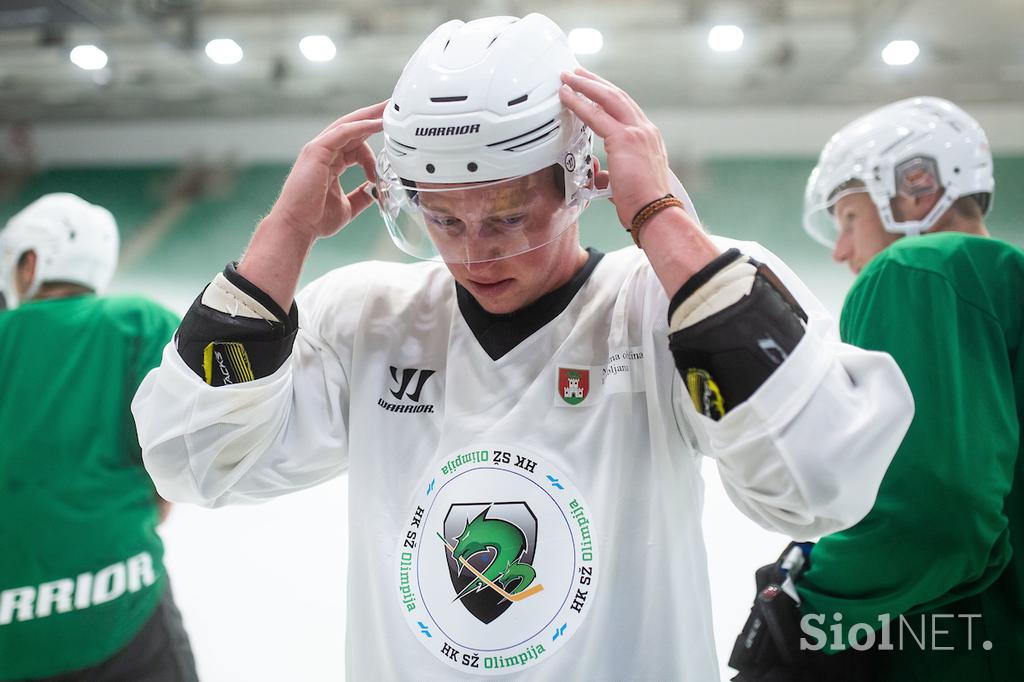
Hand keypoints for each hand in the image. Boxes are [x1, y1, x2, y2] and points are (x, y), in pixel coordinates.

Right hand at [265, 101, 385, 239]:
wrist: (298, 227)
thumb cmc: (316, 219)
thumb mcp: (348, 206)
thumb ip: (362, 196)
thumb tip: (376, 192)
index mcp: (331, 161)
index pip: (357, 142)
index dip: (376, 140)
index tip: (395, 143)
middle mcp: (325, 151)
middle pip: (354, 127)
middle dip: (374, 116)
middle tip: (393, 106)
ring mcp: (319, 149)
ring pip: (349, 125)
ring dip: (370, 116)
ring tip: (389, 110)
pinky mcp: (317, 150)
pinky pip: (343, 132)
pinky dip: (361, 126)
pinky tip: (377, 123)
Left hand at [559, 68, 671, 228]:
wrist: (655, 212)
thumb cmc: (642, 204)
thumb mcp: (624, 183)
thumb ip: (608, 174)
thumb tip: (596, 173)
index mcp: (648, 138)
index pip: (625, 109)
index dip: (607, 96)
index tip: (594, 87)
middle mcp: (645, 130)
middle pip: (617, 96)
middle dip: (595, 82)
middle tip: (577, 73)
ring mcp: (637, 132)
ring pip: (608, 99)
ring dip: (585, 85)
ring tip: (569, 77)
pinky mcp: (625, 139)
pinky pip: (596, 116)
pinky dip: (579, 103)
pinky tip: (567, 96)